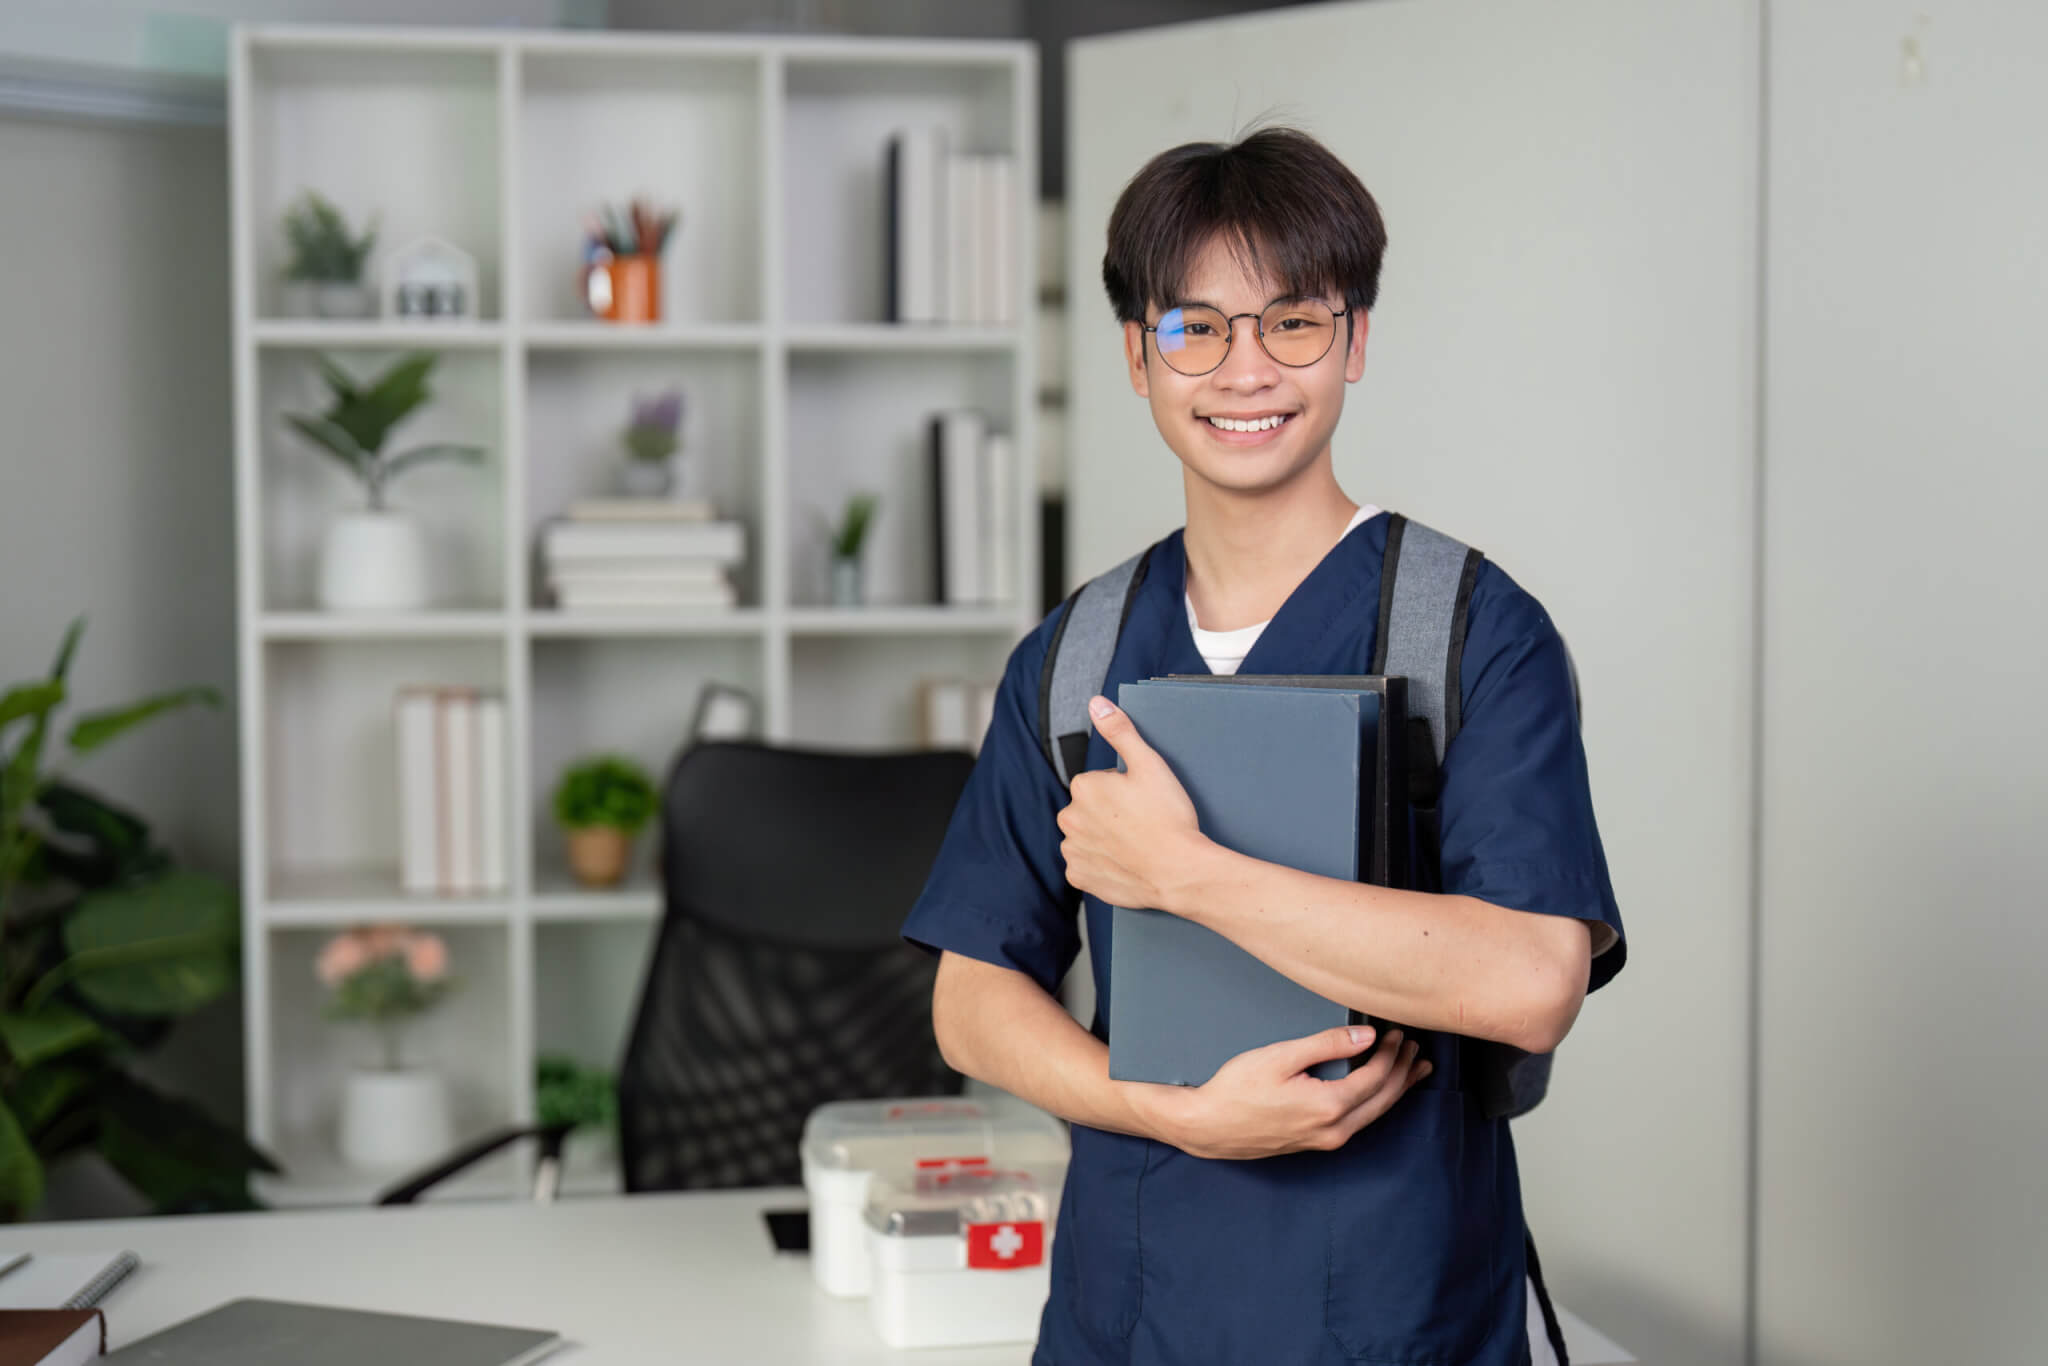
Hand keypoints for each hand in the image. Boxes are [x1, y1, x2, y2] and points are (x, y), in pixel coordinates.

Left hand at [1057, 696, 1205, 910]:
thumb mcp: (1149, 764)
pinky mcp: (1080, 877)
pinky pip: (1085, 866)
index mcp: (1083, 787)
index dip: (1123, 789)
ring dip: (1103, 838)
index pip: (1098, 781)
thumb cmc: (1169, 818)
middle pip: (1089, 809)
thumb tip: (1096, 704)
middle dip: (1109, 813)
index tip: (1143, 801)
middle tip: (1141, 822)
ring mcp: (1073, 851)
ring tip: (1135, 844)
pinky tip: (1124, 862)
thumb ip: (1120, 731)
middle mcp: (1069, 818)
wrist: (1180, 872)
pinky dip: (1100, 865)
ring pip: (1086, 836)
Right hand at [1129, 1025, 1432, 1159]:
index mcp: (1329, 1107)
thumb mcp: (1280, 1057)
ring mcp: (1326, 1140)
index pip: (1376, 1077)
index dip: (1391, 1053)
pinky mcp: (1316, 1143)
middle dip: (1403, 1072)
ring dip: (1395, 1089)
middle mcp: (1334, 1130)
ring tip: (1413, 1072)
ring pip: (1374, 1113)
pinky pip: (1359, 1121)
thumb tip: (1367, 1036)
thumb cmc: (1236, 1089)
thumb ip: (1327, 1045)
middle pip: (1383, 1099)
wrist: (1208, 1126)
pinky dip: (1376, 1102)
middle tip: (1416, 1049)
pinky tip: (1378, 1093)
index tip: (1397, 1032)